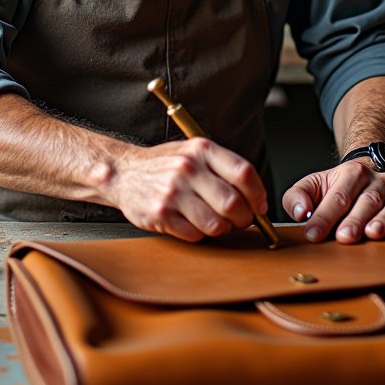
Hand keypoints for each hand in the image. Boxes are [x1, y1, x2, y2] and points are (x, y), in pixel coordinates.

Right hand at [107, 136, 267, 242]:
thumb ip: (224, 167)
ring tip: (215, 223)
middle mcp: (188, 168)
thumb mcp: (194, 151)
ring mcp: (173, 192)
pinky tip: (193, 224)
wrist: (124, 172)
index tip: (260, 206)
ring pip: (216, 224)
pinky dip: (199, 235)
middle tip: (240, 220)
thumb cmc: (165, 164)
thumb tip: (256, 197)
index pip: (244, 173)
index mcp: (201, 149)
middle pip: (233, 203)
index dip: (258, 194)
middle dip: (243, 218)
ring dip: (222, 229)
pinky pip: (194, 235)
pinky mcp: (160, 214)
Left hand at [282, 160, 384, 243]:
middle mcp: (377, 180)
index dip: (324, 217)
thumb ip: (296, 197)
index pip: (337, 196)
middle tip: (344, 237)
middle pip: (367, 201)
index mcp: (351, 173)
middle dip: (355, 220)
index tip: (312, 235)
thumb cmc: (335, 188)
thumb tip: (299, 213)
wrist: (363, 176)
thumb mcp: (311, 186)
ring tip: (374, 233)